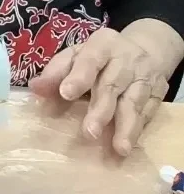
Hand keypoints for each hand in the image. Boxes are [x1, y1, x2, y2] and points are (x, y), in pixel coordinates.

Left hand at [30, 27, 168, 155]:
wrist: (146, 49)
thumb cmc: (100, 57)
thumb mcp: (77, 56)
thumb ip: (56, 72)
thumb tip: (35, 89)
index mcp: (101, 45)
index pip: (90, 60)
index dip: (78, 77)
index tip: (65, 94)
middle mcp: (125, 59)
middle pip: (112, 84)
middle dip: (101, 110)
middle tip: (89, 133)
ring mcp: (144, 77)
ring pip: (134, 102)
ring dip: (125, 126)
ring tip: (118, 148)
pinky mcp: (158, 94)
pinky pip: (148, 113)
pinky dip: (137, 130)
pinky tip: (127, 146)